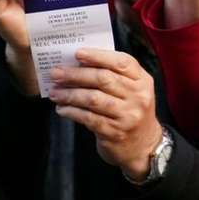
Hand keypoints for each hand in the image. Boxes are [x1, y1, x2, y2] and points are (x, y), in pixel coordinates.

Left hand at [50, 49, 162, 181]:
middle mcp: (138, 96)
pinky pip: (88, 118)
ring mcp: (127, 115)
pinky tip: (62, 109)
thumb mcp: (133, 91)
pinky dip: (72, 112)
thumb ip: (114, 77)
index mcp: (143, 81)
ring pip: (93, 98)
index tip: (78, 53)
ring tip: (54, 92)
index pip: (122, 62)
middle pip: (104, 79)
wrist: (144, 146)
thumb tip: (79, 64)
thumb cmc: (131, 112)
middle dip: (76, 74)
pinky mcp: (115, 132)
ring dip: (70, 94)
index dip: (99, 56)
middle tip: (56, 73)